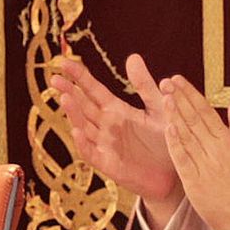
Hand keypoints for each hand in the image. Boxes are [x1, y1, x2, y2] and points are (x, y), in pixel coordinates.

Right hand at [50, 53, 183, 221]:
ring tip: (64, 98)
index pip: (93, 90)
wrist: (175, 173)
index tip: (64, 63)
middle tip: (54, 78)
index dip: (79, 77)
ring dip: (73, 114)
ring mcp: (105, 145)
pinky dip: (83, 143)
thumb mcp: (158, 108)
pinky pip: (92, 153)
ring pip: (83, 127)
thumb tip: (132, 56)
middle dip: (69, 92)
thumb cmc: (166, 141)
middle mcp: (106, 126)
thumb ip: (145, 85)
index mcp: (116, 110)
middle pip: (83, 106)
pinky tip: (77, 131)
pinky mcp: (108, 164)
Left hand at [156, 77, 229, 229]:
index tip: (177, 79)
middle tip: (166, 82)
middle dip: (180, 98)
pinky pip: (184, 159)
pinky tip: (168, 128)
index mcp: (228, 140)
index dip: (191, 94)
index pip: (206, 111)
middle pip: (195, 119)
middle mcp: (216, 149)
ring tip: (164, 97)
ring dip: (176, 115)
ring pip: (188, 135)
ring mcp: (206, 164)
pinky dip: (177, 143)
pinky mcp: (196, 181)